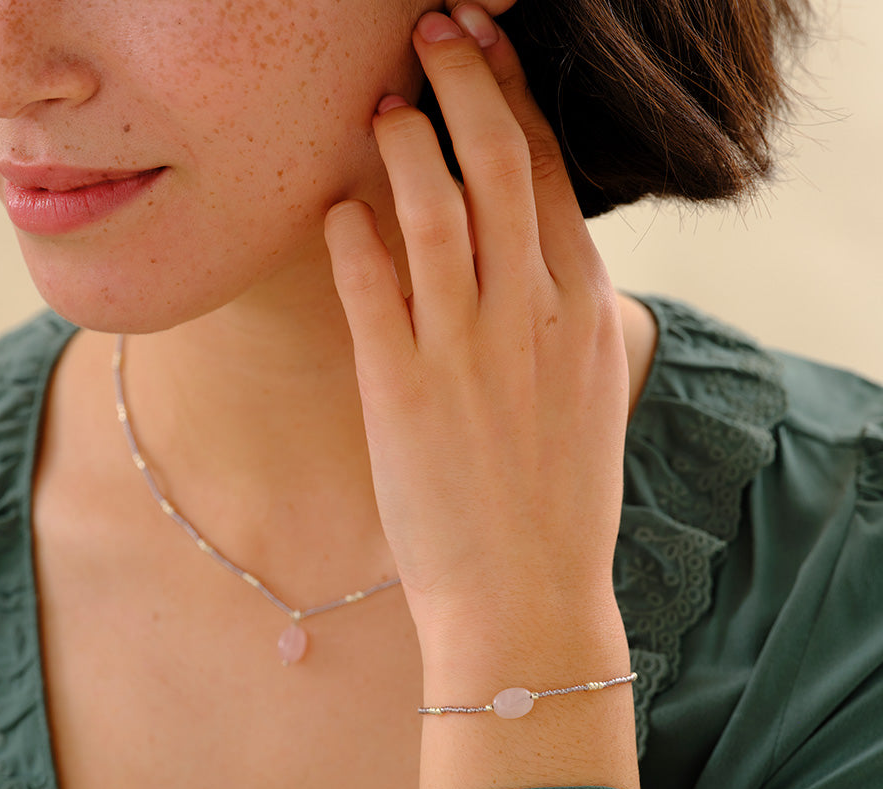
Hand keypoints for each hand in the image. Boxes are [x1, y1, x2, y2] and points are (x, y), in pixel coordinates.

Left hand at [324, 6, 629, 671]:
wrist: (527, 599)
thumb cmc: (556, 505)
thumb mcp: (586, 397)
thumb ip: (565, 322)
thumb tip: (536, 264)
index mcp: (586, 311)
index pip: (550, 177)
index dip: (515, 102)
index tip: (488, 57)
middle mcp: (534, 315)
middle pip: (499, 163)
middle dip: (464, 82)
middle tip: (432, 35)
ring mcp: (469, 349)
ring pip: (437, 207)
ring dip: (403, 142)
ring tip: (378, 106)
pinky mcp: (404, 388)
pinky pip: (373, 285)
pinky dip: (352, 233)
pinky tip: (337, 205)